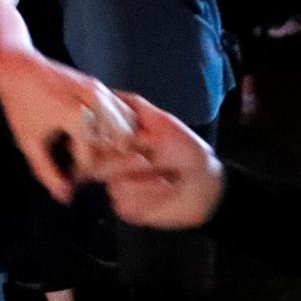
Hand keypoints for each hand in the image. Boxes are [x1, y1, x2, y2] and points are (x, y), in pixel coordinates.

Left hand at [0, 51, 134, 203]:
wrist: (17, 66)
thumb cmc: (20, 105)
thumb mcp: (29, 142)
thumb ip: (47, 172)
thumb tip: (64, 197)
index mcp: (78, 117)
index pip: (91, 158)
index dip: (80, 172)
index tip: (70, 175)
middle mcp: (95, 102)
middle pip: (120, 141)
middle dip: (107, 155)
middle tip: (87, 161)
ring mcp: (100, 90)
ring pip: (126, 124)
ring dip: (115, 139)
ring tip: (93, 148)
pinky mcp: (100, 84)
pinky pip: (121, 109)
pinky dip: (118, 124)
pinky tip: (98, 133)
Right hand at [86, 92, 223, 228]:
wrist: (206, 185)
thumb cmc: (188, 151)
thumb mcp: (163, 122)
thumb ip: (134, 107)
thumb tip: (105, 93)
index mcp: (119, 139)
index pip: (94, 135)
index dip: (105, 135)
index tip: (126, 138)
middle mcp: (113, 161)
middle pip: (95, 161)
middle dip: (124, 160)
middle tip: (147, 158)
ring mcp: (118, 184)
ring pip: (111, 182)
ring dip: (142, 179)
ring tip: (163, 174)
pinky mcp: (127, 207)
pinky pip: (123, 202)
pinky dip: (148, 195)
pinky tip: (163, 189)